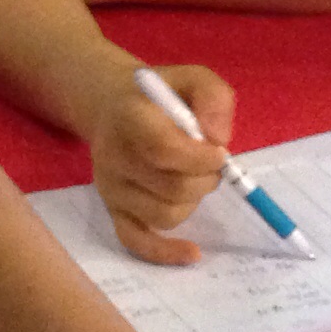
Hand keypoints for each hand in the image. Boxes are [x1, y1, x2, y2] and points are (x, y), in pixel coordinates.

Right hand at [84, 62, 234, 265]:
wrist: (111, 104)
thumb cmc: (160, 95)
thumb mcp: (193, 78)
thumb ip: (213, 98)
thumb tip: (219, 140)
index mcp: (130, 117)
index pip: (164, 150)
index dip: (201, 159)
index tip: (220, 153)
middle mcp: (114, 156)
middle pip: (172, 189)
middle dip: (206, 180)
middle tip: (212, 164)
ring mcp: (110, 187)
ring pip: (166, 215)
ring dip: (193, 201)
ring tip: (191, 177)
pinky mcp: (112, 209)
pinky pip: (136, 241)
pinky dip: (164, 252)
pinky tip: (191, 253)